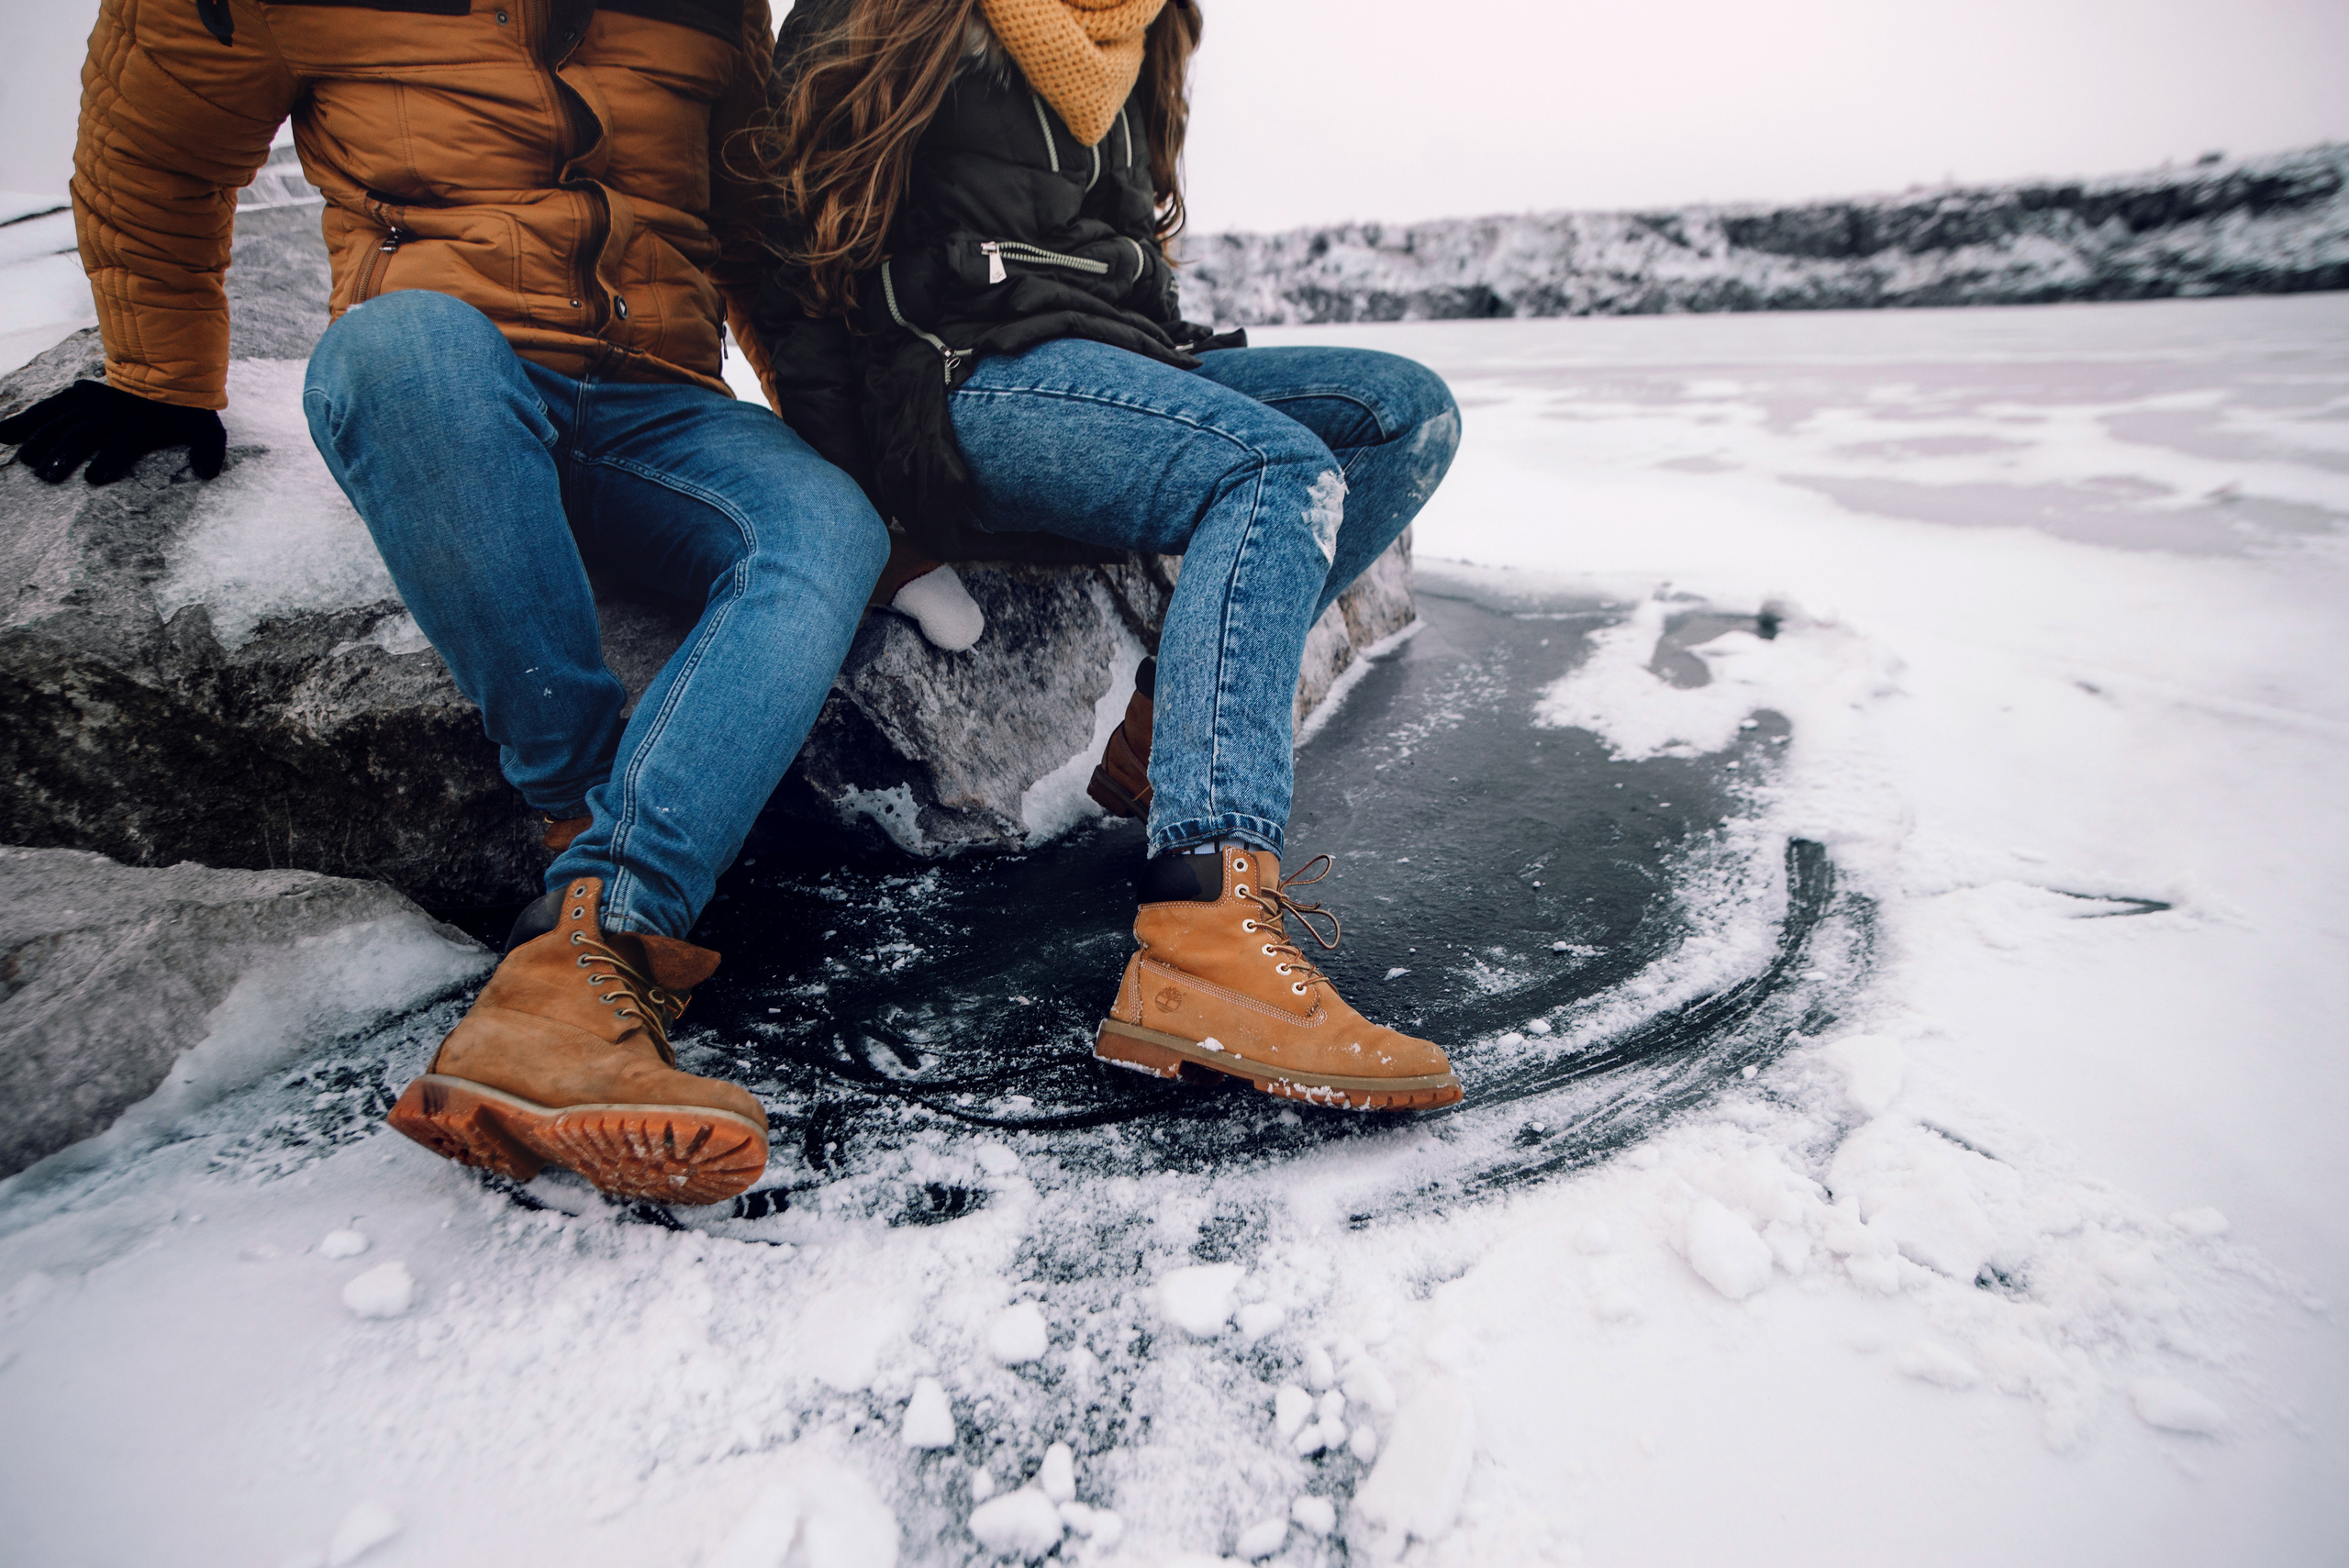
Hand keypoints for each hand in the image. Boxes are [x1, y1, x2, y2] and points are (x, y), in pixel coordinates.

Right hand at [0, 379, 226, 484]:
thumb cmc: (189, 415)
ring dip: (44, 441)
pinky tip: (3, 435)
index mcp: (145, 423)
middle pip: (86, 431)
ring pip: (63, 420)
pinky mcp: (78, 397)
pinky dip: (26, 420)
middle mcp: (115, 412)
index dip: (110, 458)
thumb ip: (209, 450)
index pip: (125, 440)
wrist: (171, 375)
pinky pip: (49, 408)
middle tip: (49, 476)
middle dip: (65, 452)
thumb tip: (207, 473)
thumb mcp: (209, 430)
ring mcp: (95, 403)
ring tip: (30, 463)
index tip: (95, 478)